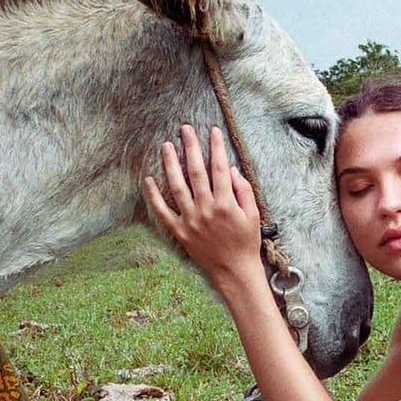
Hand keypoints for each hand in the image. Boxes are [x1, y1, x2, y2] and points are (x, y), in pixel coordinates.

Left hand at [144, 125, 264, 290]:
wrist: (234, 271)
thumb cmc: (246, 243)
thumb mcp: (253, 215)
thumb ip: (243, 190)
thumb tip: (231, 169)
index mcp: (225, 203)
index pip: (219, 168)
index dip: (215, 147)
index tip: (213, 131)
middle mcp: (206, 209)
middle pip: (195, 171)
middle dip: (191, 147)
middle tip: (185, 129)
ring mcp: (191, 220)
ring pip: (177, 186)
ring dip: (170, 164)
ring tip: (166, 146)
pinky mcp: (180, 232)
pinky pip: (163, 212)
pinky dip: (154, 196)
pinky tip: (148, 179)